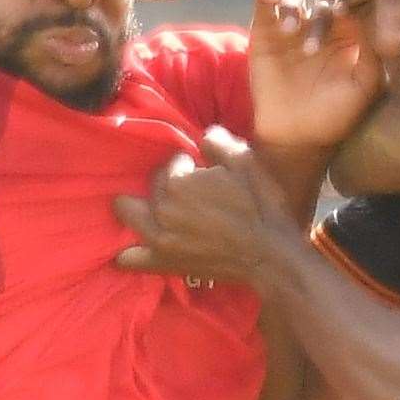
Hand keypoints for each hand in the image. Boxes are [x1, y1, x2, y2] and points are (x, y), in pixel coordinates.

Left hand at [113, 128, 304, 289]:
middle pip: (152, 183)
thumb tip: (202, 136)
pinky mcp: (162, 263)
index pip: (173, 162)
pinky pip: (128, 259)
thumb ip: (218, 141)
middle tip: (189, 191)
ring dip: (137, 206)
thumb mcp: (246, 162)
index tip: (205, 172)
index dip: (190, 164)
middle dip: (166, 182)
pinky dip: (128, 252)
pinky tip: (134, 246)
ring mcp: (158, 238)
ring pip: (128, 212)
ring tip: (155, 207)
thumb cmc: (261, 207)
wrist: (271, 257)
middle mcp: (162, 209)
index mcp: (180, 182)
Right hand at [249, 0, 382, 148]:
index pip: (348, 3)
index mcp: (346, 34)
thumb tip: (362, 17)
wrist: (296, 137)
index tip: (343, 18)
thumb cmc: (334, 115)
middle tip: (311, 50)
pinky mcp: (263, 30)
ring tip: (289, 30)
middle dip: (318, 15)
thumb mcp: (364, 87)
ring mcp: (290, 26)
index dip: (346, 5)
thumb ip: (370, 53)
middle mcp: (319, 25)